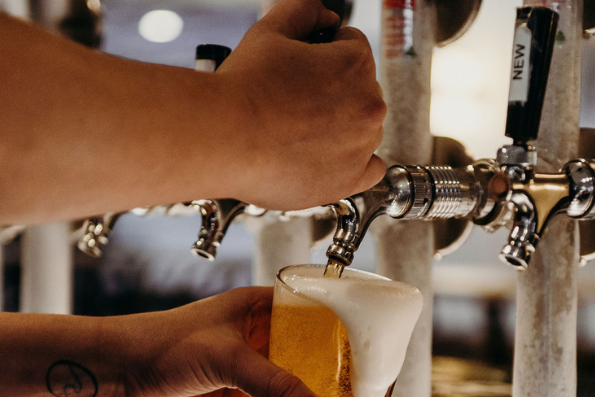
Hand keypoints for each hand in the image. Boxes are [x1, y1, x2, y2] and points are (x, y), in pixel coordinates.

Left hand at [104, 287, 331, 396]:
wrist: (112, 378)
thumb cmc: (160, 346)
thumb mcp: (226, 360)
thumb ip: (275, 387)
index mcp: (256, 310)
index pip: (311, 316)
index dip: (341, 334)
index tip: (372, 354)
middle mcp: (253, 341)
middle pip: (304, 361)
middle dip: (330, 382)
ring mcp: (241, 377)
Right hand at [217, 0, 386, 209]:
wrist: (224, 139)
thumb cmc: (243, 89)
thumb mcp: (270, 31)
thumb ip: (303, 11)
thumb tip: (324, 15)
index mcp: (356, 64)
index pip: (351, 49)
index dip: (322, 57)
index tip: (301, 73)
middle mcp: (369, 105)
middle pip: (359, 91)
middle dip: (333, 94)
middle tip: (294, 104)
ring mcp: (361, 146)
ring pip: (362, 129)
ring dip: (341, 128)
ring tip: (297, 133)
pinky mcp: (348, 181)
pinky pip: (370, 170)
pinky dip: (354, 164)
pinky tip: (327, 158)